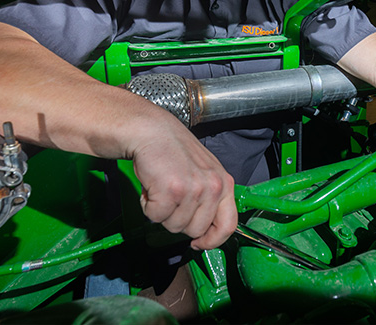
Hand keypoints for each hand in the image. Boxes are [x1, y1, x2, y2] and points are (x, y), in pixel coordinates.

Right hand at [131, 113, 237, 249]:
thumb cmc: (173, 152)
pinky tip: (151, 187)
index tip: (199, 243)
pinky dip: (147, 206)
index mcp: (224, 183)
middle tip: (171, 200)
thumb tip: (205, 232)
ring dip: (162, 212)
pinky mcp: (171, 191)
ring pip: (174, 226)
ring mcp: (193, 189)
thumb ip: (210, 199)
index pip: (228, 225)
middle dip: (178, 220)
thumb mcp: (204, 173)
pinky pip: (156, 217)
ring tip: (161, 188)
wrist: (151, 131)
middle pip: (196, 230)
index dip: (212, 241)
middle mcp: (213, 187)